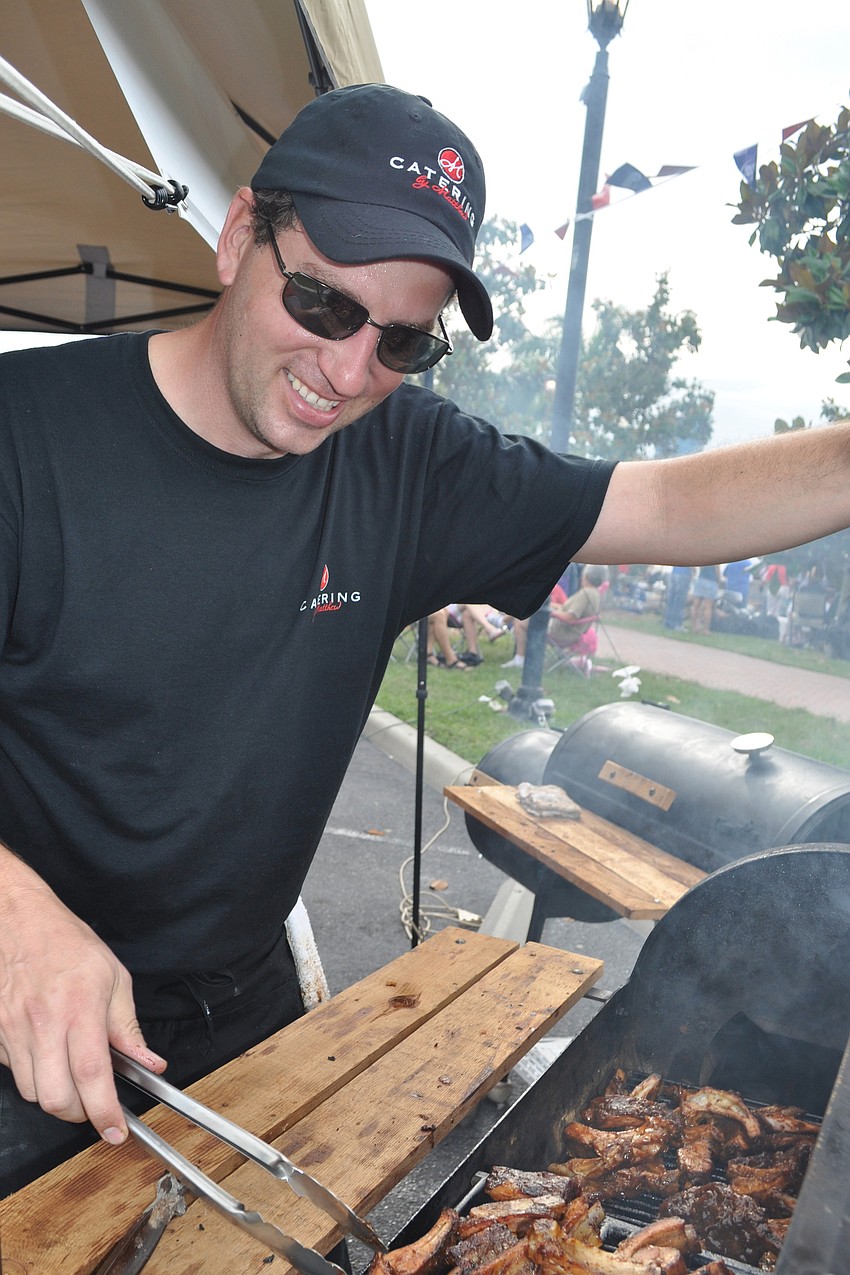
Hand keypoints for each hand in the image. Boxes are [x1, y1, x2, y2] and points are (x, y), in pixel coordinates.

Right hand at [0, 847, 166, 1143]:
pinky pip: (15, 1073)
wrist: (19, 921)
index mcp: (80, 1008)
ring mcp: (15, 1030)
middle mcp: (44, 1024)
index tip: (116, 1131)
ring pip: (33, 1092)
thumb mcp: (113, 978)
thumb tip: (149, 1064)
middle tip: (95, 1103)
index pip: (93, 1076)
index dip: (105, 1112)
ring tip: (72, 1074)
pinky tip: (47, 1054)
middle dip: (79, 1113)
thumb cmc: (69, 945)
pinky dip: (34, 1076)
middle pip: (56, 1098)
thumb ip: (128, 1027)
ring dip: (56, 1096)